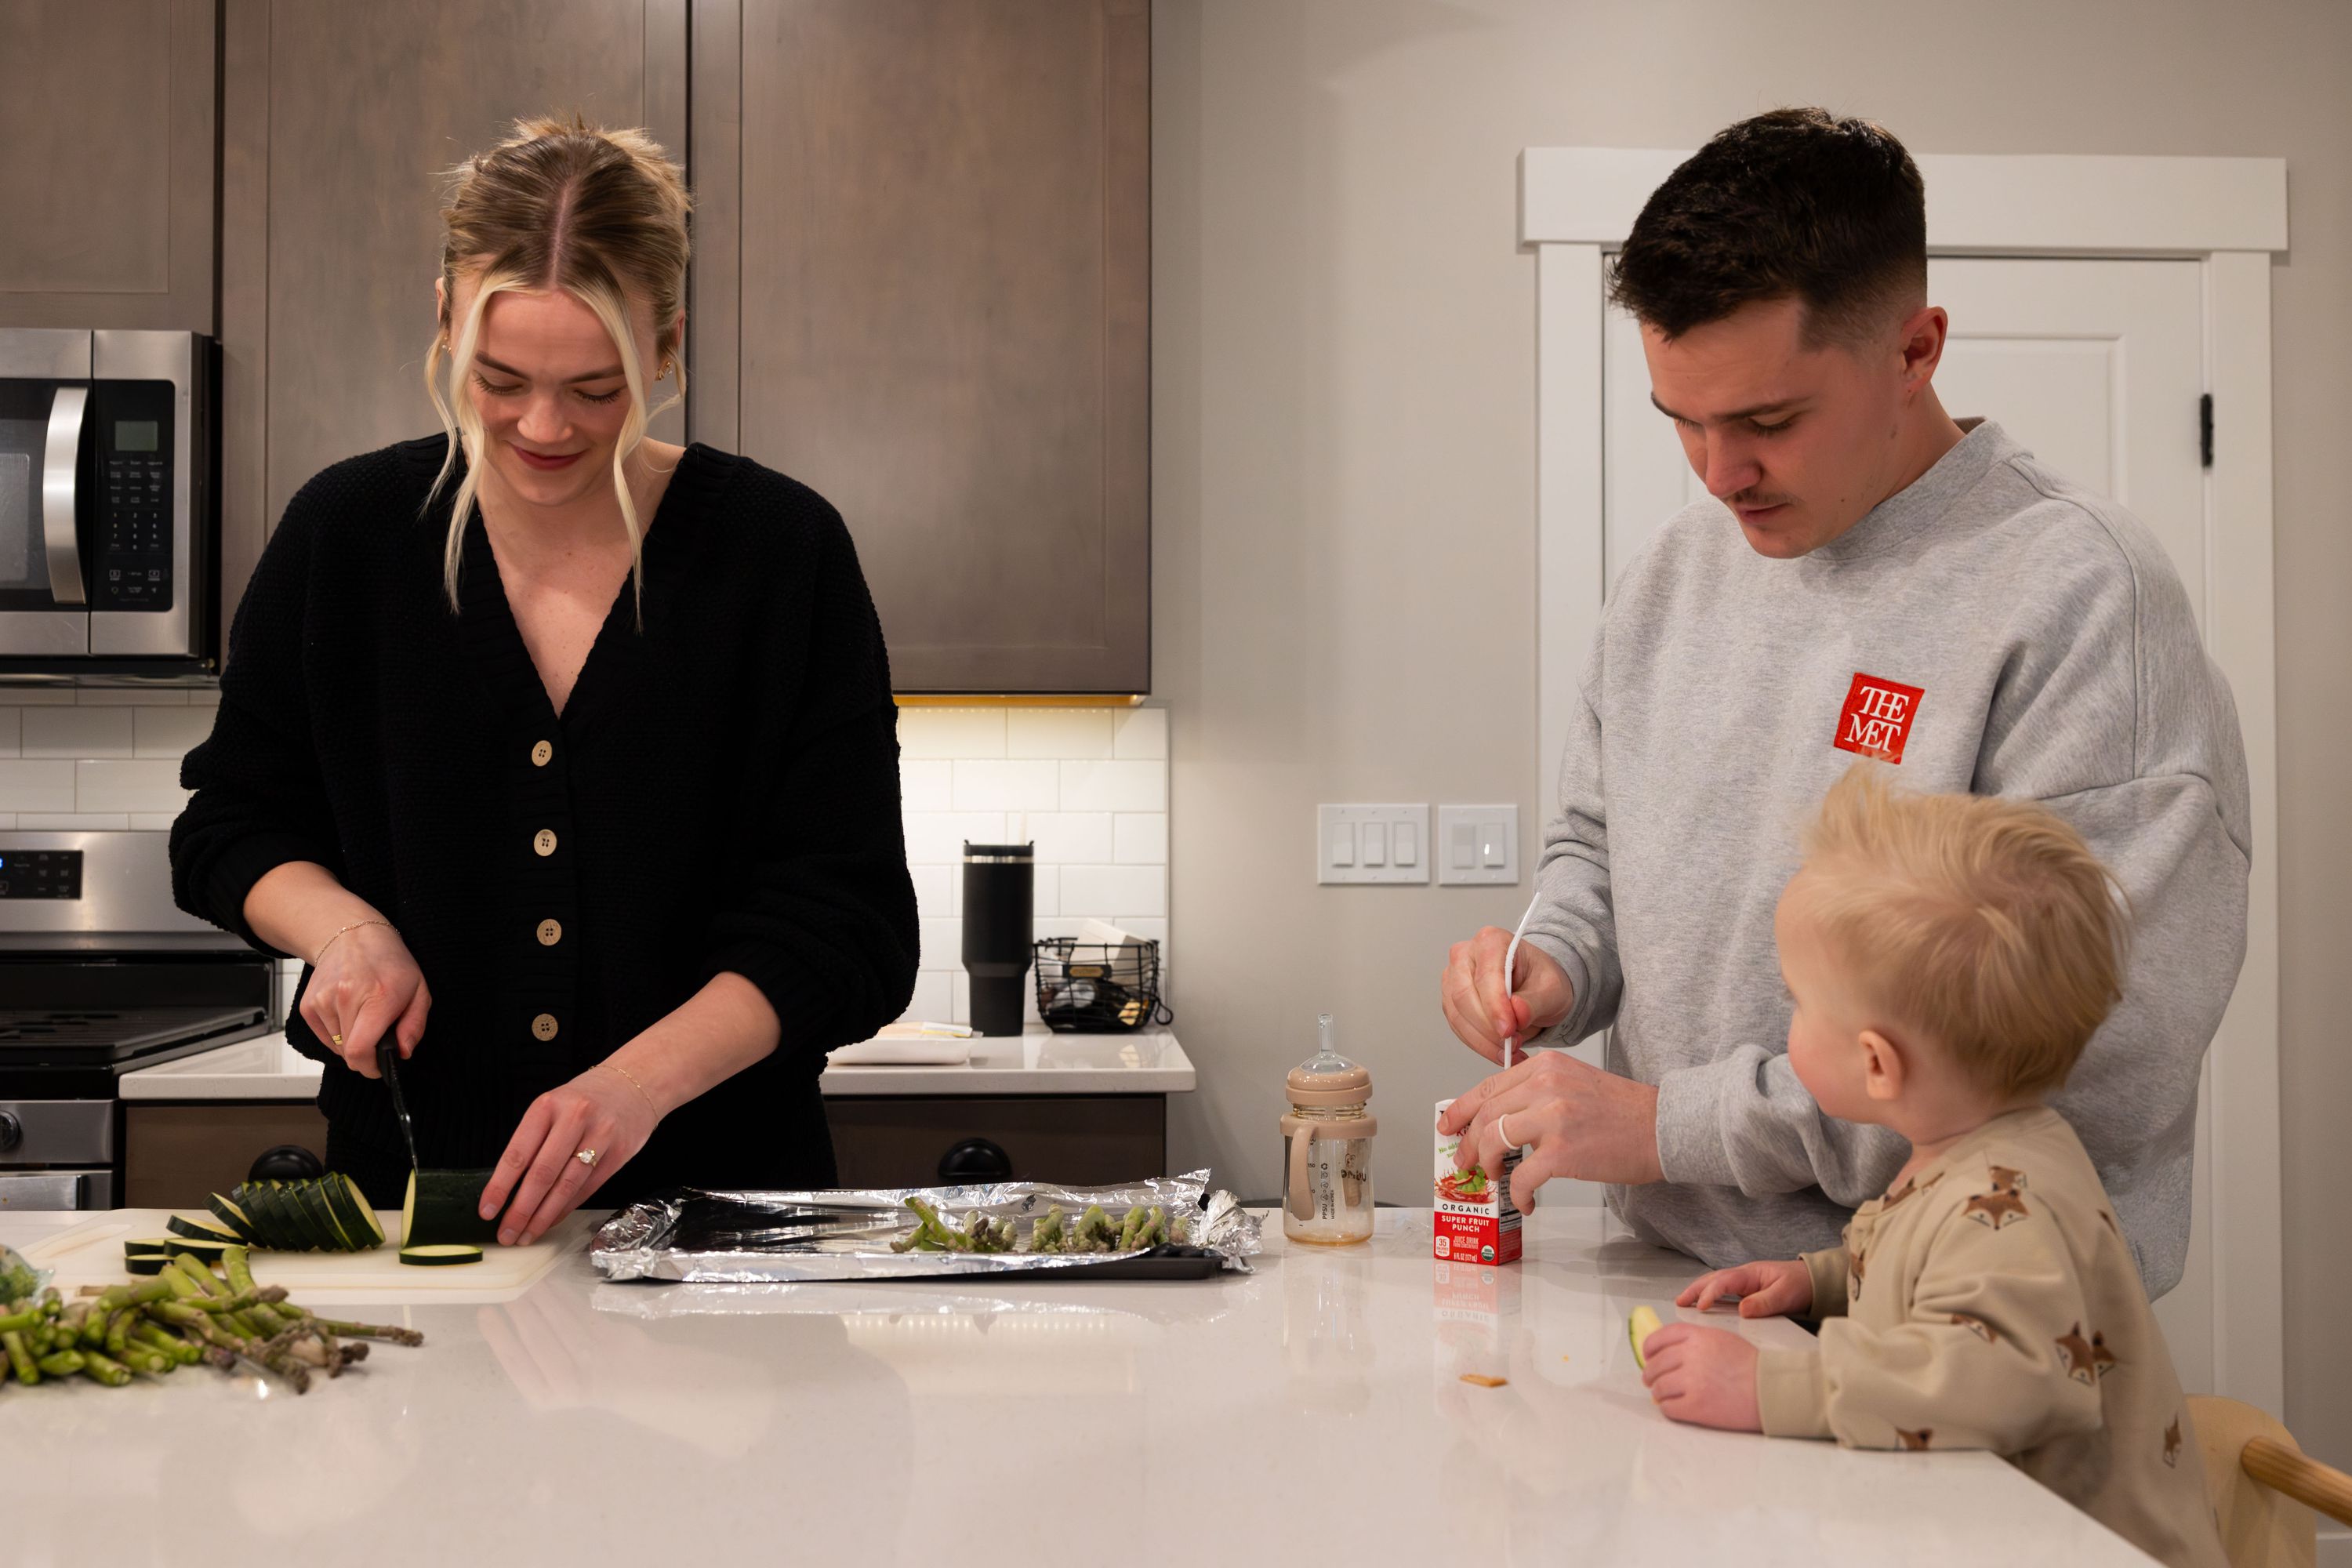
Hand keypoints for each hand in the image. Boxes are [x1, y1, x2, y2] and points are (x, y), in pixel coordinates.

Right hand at [298, 921, 430, 1078]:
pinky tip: (348, 1013)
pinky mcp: (308, 1005)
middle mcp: (346, 998)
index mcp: (378, 997)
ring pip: (337, 1047)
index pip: (360, 1050)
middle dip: (366, 1053)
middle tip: (377, 1035)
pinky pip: (324, 1037)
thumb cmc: (388, 962)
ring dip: (351, 1041)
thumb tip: (403, 1052)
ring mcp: (323, 1001)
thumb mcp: (419, 990)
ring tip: (363, 1016)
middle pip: (349, 1054)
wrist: (352, 936)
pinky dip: (337, 1034)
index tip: (379, 1067)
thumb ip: (414, 1026)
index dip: (370, 1067)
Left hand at [481, 1063, 659, 1245]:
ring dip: (544, 1216)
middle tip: (507, 1234)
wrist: (634, 1083)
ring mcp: (601, 1135)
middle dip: (521, 1210)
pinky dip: (567, 1208)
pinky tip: (552, 1219)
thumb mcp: (552, 1108)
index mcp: (548, 1106)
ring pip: (566, 1185)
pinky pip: (588, 1187)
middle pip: (542, 1174)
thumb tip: (508, 1190)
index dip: (500, 1187)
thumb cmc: (584, 1100)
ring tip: (528, 1234)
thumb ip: (533, 1142)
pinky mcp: (619, 1152)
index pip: (517, 1154)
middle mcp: (574, 1118)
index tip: (486, 1211)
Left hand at [1438, 1048, 1662, 1207]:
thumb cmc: (1623, 1112)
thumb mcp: (1574, 1083)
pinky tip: (1525, 1200)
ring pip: (1493, 1142)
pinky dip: (1517, 1193)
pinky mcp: (1562, 1151)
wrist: (1664, 1127)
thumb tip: (1499, 1120)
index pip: (1487, 1086)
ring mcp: (1552, 1117)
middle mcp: (1545, 1085)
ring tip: (1495, 1179)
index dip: (1461, 1110)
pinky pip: (1521, 1176)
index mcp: (1546, 1066)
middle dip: (1467, 1144)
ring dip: (1487, 1166)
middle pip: (1485, 1115)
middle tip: (1464, 1163)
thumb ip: (1537, 1092)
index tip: (1448, 1126)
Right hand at [1441, 924, 1573, 1064]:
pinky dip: (1477, 1043)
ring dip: (1482, 1040)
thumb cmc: (1541, 980)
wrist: (1535, 987)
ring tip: (1509, 1052)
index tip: (1508, 1031)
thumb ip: (1534, 1001)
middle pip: (1464, 995)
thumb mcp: (1552, 990)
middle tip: (1512, 1045)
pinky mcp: (1451, 999)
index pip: (1486, 976)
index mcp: (1491, 941)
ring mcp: (1454, 977)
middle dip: (1487, 1027)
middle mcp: (1466, 955)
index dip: (1495, 1007)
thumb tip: (1517, 1012)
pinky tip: (1498, 1051)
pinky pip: (1457, 1026)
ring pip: (1457, 1014)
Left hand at [1639, 1322, 1761, 1430]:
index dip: (1649, 1348)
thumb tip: (1670, 1351)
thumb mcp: (1722, 1339)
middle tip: (1652, 1380)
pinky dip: (1668, 1408)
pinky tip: (1675, 1406)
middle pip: (1655, 1364)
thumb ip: (1695, 1341)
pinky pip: (1668, 1407)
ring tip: (1664, 1394)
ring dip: (1658, 1392)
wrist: (1772, 1391)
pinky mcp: (1696, 1407)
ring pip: (1658, 1387)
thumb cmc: (1751, 1366)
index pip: (1659, 1338)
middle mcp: (1691, 1356)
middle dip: (1650, 1373)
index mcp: (1698, 1337)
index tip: (1648, 1356)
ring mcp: (1692, 1382)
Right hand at [1676, 1258, 1813, 1317]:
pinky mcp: (1747, 1291)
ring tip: (1683, 1303)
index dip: (1710, 1293)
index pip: (1724, 1281)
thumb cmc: (1801, 1285)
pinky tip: (1704, 1307)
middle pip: (1713, 1279)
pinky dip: (1710, 1297)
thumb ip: (1765, 1303)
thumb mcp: (1786, 1294)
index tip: (1700, 1307)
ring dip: (1698, 1292)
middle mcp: (1744, 1276)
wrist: (1814, 1282)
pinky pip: (1724, 1292)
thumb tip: (1741, 1311)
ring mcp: (1744, 1283)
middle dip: (1694, 1289)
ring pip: (1716, 1284)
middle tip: (1679, 1302)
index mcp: (1751, 1274)